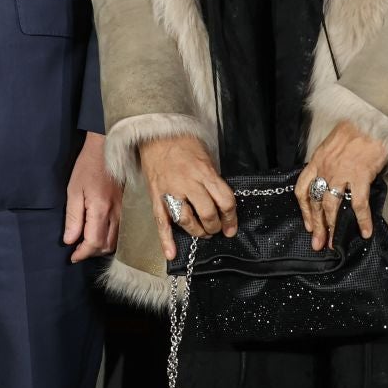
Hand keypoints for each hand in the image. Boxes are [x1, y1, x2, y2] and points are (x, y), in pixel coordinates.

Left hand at [62, 131, 119, 262]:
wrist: (106, 150)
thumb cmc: (87, 167)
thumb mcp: (73, 190)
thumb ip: (73, 217)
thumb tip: (70, 240)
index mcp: (100, 209)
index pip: (93, 242)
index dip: (82, 253)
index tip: (72, 256)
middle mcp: (116, 213)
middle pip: (106, 246)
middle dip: (91, 252)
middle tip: (77, 249)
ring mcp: (124, 211)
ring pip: (116, 241)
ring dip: (101, 247)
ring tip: (86, 243)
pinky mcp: (127, 208)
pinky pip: (121, 232)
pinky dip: (110, 239)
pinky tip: (99, 233)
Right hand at [138, 134, 235, 261]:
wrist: (155, 133)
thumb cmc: (183, 142)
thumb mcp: (205, 156)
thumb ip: (212, 179)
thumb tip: (222, 201)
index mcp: (203, 172)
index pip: (225, 200)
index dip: (231, 217)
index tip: (232, 226)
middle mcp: (187, 182)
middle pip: (207, 213)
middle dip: (215, 226)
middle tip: (217, 229)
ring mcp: (170, 190)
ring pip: (186, 220)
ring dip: (197, 232)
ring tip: (203, 233)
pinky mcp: (156, 196)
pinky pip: (161, 221)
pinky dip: (166, 240)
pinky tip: (171, 253)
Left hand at [296, 120, 387, 251]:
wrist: (371, 120)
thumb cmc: (354, 130)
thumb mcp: (332, 144)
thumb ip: (329, 162)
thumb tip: (333, 180)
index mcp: (317, 161)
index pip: (302, 189)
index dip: (304, 209)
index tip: (307, 224)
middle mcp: (325, 169)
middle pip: (316, 202)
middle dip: (316, 225)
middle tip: (317, 243)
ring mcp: (341, 173)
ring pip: (331, 205)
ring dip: (332, 226)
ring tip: (334, 242)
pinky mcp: (360, 176)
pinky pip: (359, 204)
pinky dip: (363, 220)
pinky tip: (366, 232)